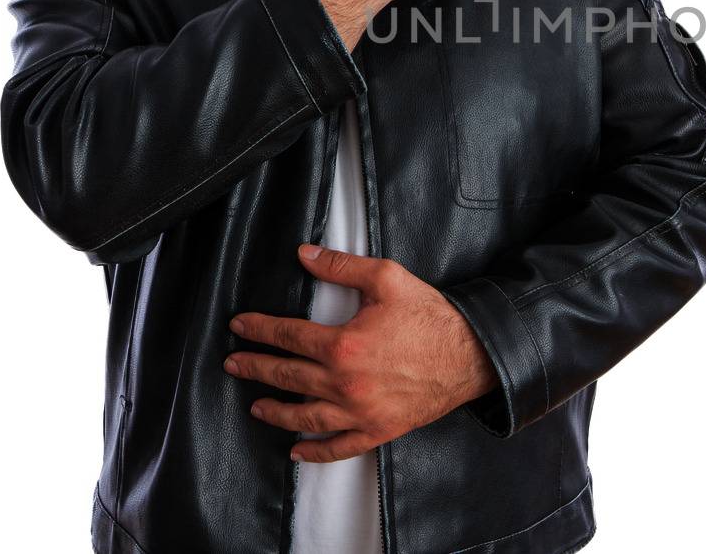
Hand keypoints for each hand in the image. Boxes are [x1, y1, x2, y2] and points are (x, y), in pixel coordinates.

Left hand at [224, 244, 499, 463]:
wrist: (471, 354)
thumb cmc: (430, 316)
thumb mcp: (387, 279)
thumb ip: (341, 266)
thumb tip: (304, 255)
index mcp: (343, 345)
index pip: (287, 336)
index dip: (259, 329)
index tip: (240, 326)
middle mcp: (344, 383)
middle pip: (286, 376)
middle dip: (255, 368)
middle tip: (234, 364)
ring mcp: (360, 411)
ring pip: (304, 416)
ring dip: (275, 411)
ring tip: (256, 406)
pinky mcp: (378, 429)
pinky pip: (339, 446)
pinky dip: (315, 451)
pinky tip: (297, 450)